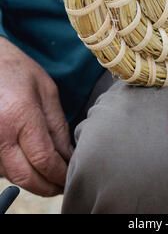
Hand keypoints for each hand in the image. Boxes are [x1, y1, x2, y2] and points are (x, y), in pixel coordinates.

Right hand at [0, 37, 71, 195]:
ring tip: (48, 172)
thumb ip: (58, 124)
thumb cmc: (16, 69)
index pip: (44, 160)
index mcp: (20, 116)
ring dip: (31, 179)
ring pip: (11, 176)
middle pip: (25, 177)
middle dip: (47, 187)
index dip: (60, 174)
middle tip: (61, 185)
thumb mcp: (46, 89)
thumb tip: (68, 153)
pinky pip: (0, 168)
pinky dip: (16, 170)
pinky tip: (28, 161)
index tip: (70, 176)